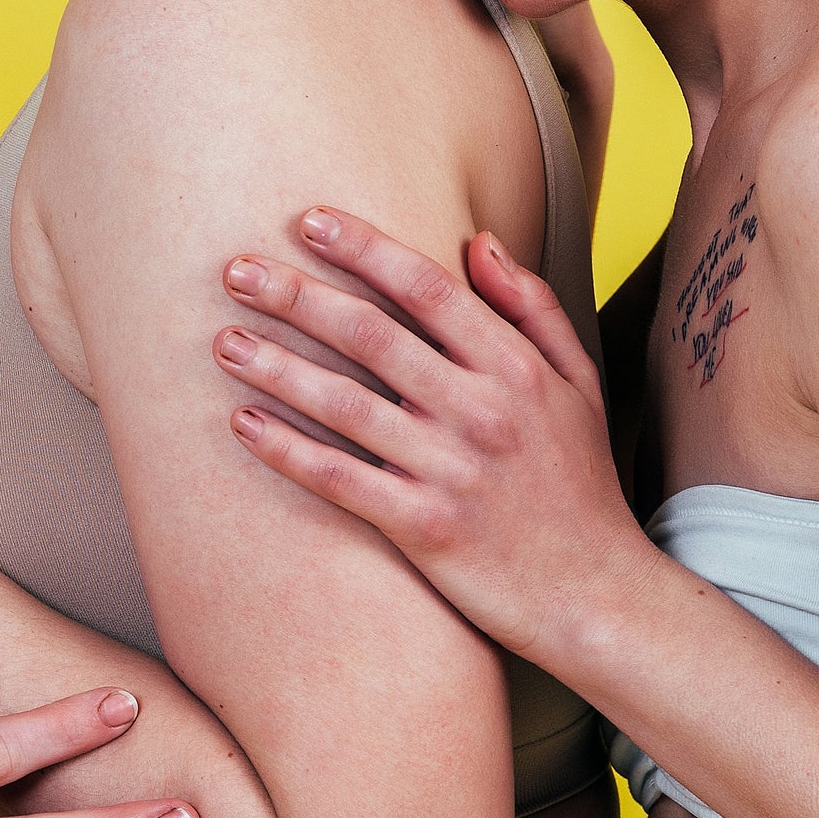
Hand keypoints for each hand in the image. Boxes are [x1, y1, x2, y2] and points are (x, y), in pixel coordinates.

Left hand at [212, 207, 651, 668]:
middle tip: (235, 271)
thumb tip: (479, 242)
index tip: (308, 221)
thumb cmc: (580, 485)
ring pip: (344, 404)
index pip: (426, 288)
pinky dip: (287, 450)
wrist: (596, 596)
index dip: (363, 248)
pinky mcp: (425, 527)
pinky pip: (340, 479)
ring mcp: (451, 469)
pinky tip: (242, 423)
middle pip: (370, 334)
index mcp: (516, 368)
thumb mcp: (579, 384)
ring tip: (222, 341)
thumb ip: (532, 308)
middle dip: (296, 296)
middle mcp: (482, 410)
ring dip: (276, 366)